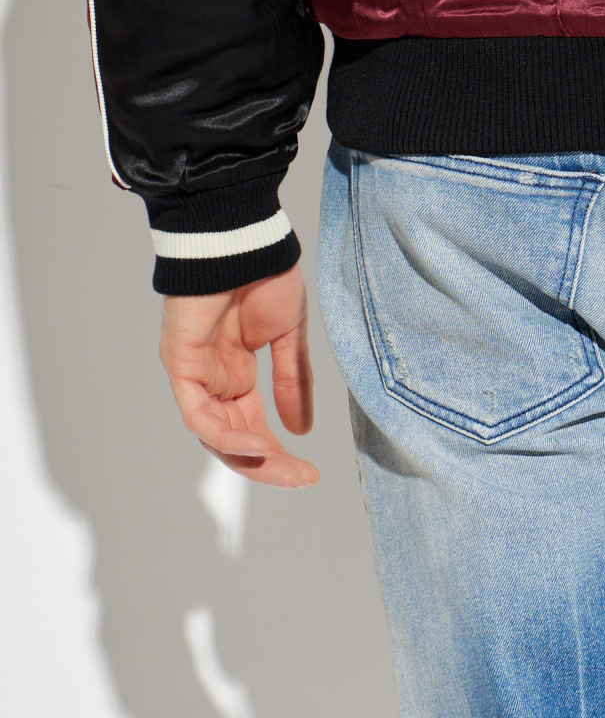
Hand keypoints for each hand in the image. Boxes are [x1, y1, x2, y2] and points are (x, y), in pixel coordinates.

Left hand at [160, 263, 318, 488]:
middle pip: (233, 438)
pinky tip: (258, 443)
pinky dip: (226, 434)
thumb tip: (302, 429)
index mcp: (235, 371)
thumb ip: (293, 381)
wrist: (242, 239)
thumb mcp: (288, 335)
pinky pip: (198, 414)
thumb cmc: (264, 274)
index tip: (309, 472)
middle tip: (300, 478)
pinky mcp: (181, 365)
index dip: (278, 453)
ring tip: (282, 465)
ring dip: (248, 456)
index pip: (251, 426)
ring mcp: (194, 374)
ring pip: (214, 433)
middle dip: (267, 464)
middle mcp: (212, 379)